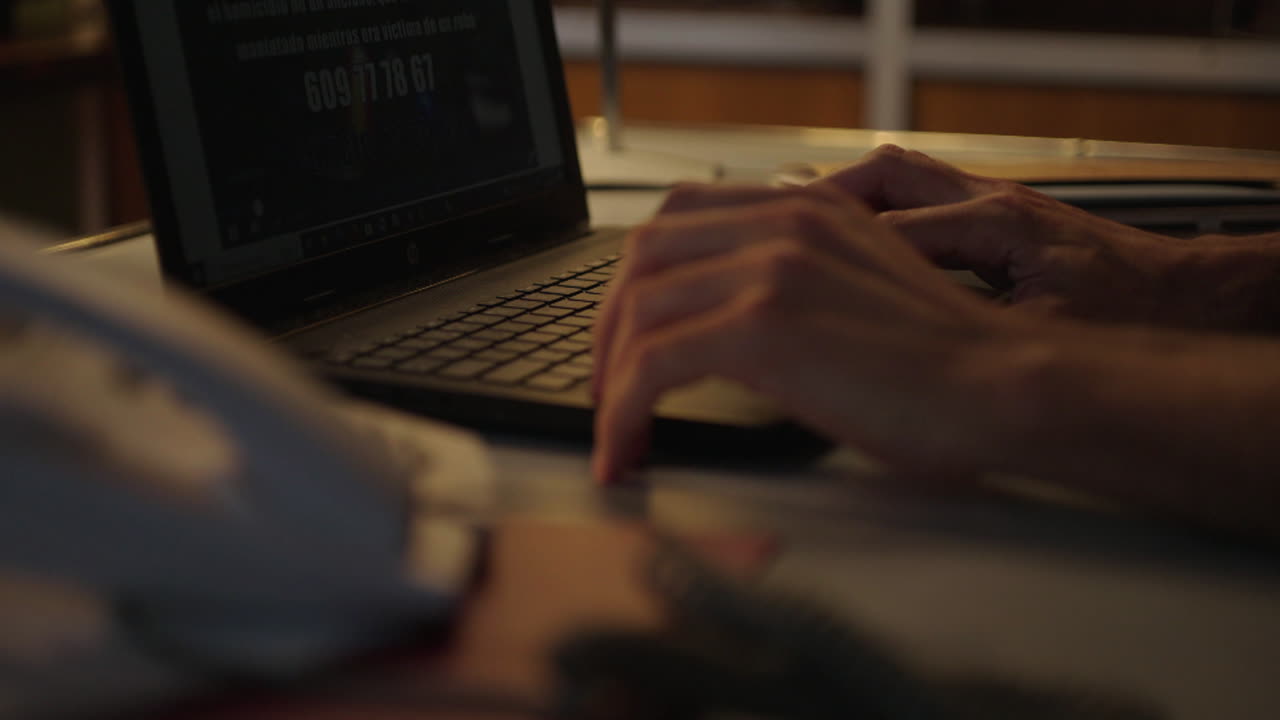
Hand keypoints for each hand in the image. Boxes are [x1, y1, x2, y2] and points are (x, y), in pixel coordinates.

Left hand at [591, 182, 1020, 483]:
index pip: (680, 215)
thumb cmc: (944, 359)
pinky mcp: (762, 327)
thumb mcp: (864, 284)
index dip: (639, 278)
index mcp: (805, 208)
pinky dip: (622, 412)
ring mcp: (769, 269)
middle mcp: (781, 223)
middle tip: (608, 384)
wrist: (1001, 384)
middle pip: (644, 256)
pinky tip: (627, 449)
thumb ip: (801, 275)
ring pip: (638, 310)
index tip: (630, 332)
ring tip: (614, 429)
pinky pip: (651, 364)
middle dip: (611, 326)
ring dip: (610, 376)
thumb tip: (732, 318)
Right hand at [823, 145, 1279, 331]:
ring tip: (801, 235)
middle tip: (776, 231)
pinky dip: (880, 217)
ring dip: (850, 204)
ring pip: (899, 180)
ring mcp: (992, 204)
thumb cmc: (1127, 314)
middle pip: (885, 176)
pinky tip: (855, 248)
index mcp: (994, 224)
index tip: (788, 277)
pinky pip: (919, 201)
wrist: (1186, 297)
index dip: (833, 256)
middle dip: (826, 203)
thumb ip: (962, 342)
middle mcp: (988, 202)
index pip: (889, 225)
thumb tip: (893, 362)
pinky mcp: (997, 219)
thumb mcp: (1037, 344)